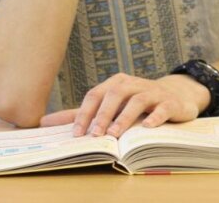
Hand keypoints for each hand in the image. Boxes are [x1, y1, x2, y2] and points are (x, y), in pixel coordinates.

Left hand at [39, 73, 209, 136]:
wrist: (175, 95)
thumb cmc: (136, 101)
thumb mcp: (109, 104)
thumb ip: (79, 113)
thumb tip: (43, 121)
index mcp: (115, 83)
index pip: (95, 95)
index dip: (84, 113)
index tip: (76, 133)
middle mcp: (131, 84)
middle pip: (113, 95)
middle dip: (102, 115)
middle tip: (94, 134)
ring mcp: (152, 92)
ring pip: (136, 101)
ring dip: (124, 117)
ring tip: (114, 133)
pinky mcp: (168, 102)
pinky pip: (161, 108)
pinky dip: (154, 116)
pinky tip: (147, 127)